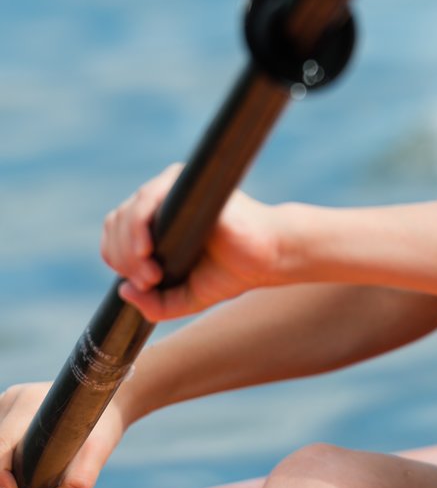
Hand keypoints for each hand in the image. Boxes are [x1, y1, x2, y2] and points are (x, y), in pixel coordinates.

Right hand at [0, 382, 128, 487]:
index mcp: (29, 403)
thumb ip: (81, 477)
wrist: (109, 407)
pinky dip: (1, 474)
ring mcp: (7, 408)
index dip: (0, 475)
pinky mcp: (7, 418)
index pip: (1, 444)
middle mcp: (13, 402)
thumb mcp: (99, 449)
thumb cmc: (103, 426)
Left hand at [100, 164, 283, 321]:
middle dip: (124, 260)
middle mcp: (162, 202)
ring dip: (129, 250)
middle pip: (116, 225)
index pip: (116, 237)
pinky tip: (147, 250)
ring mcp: (172, 190)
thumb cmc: (232, 272)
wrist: (267, 256)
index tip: (145, 285)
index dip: (120, 262)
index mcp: (158, 223)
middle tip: (150, 281)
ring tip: (152, 273)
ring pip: (126, 215)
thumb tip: (123, 291)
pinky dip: (137, 227)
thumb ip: (154, 305)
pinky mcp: (183, 182)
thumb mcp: (184, 298)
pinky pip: (145, 199)